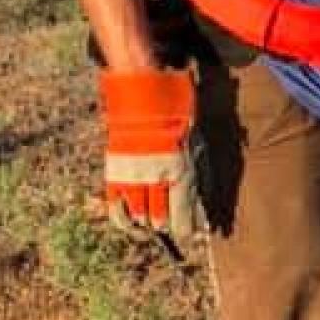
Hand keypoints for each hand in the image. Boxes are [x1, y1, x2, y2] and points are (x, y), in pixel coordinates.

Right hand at [100, 68, 200, 258]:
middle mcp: (157, 176)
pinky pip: (115, 203)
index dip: (190, 228)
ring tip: (153, 227)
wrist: (145, 85)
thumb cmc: (179, 111)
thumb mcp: (199, 143)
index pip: (185, 213)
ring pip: (138, 215)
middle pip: (162, 218)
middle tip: (176, 230)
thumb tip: (205, 201)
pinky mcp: (115, 167)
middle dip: (170, 227)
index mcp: (182, 171)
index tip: (195, 234)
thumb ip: (202, 175)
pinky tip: (130, 222)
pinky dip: (122, 217)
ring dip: (146, 224)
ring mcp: (133, 172)